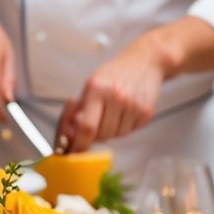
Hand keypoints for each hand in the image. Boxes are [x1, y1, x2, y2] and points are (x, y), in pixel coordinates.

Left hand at [54, 16, 213, 151]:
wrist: (146, 62)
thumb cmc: (115, 73)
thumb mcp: (92, 84)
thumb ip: (79, 109)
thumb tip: (67, 135)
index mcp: (97, 89)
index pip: (86, 126)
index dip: (79, 143)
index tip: (75, 151)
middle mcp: (116, 97)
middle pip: (101, 134)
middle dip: (95, 135)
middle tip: (97, 122)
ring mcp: (133, 105)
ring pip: (116, 135)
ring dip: (111, 131)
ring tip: (113, 112)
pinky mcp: (147, 112)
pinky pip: (130, 132)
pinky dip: (124, 127)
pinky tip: (125, 111)